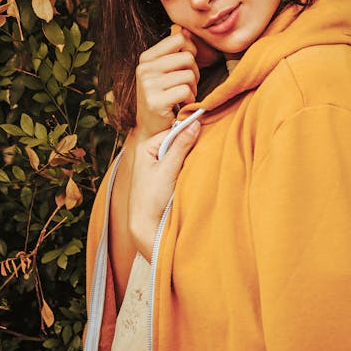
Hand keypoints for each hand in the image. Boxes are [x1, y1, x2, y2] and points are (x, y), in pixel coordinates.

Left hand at [127, 120, 200, 260]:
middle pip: (175, 142)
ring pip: (178, 153)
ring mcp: (156, 165)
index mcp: (145, 147)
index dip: (187, 132)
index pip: (172, 132)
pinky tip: (192, 170)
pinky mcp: (163, 176)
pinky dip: (186, 166)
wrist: (145, 226)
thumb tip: (195, 124)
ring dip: (188, 157)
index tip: (204, 131)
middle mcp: (149, 153)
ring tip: (199, 159)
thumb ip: (181, 146)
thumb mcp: (168, 169)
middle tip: (205, 146)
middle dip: (189, 144)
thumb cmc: (151, 198)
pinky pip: (178, 164)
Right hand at [135, 28, 199, 137]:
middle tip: (186, 86)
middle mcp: (144, 69)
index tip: (186, 66)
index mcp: (146, 58)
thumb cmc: (164, 96)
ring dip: (192, 88)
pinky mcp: (155, 101)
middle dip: (194, 73)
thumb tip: (186, 29)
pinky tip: (180, 105)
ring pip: (189, 75)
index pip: (179, 38)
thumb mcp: (166, 71)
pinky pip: (186, 91)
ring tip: (182, 97)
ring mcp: (148, 84)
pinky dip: (190, 100)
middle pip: (187, 57)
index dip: (190, 51)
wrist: (151, 128)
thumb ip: (176, 51)